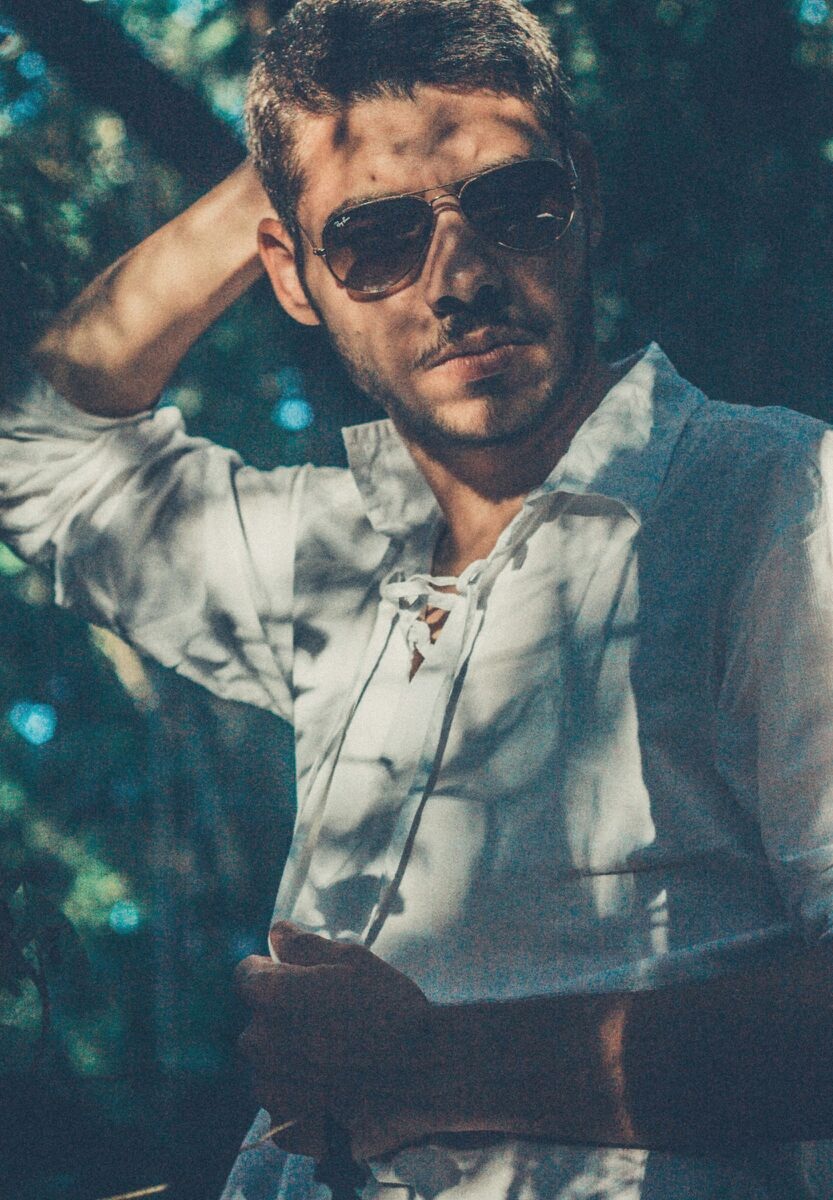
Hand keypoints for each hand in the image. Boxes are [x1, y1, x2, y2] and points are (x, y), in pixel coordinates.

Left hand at [234, 922, 431, 1159]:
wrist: (424, 1075)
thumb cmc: (390, 1008)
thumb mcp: (352, 959)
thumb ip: (303, 944)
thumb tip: (275, 932)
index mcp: (270, 995)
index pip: (247, 975)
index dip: (273, 973)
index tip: (298, 979)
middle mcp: (258, 1042)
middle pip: (258, 1024)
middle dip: (284, 1020)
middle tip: (330, 1022)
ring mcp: (269, 1089)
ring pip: (269, 1067)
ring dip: (290, 1062)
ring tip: (338, 1061)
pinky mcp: (285, 1128)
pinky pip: (282, 1107)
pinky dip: (301, 1101)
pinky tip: (334, 1092)